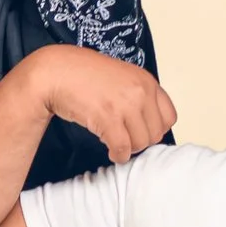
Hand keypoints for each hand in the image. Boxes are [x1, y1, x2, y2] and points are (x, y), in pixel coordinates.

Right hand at [24, 45, 175, 162]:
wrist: (55, 71)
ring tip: (116, 143)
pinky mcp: (108, 118)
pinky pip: (123, 148)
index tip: (141, 131)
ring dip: (128, 149)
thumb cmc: (83, 74)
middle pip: (155, 133)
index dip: (155, 128)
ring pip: (140, 143)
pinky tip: (111, 151)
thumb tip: (146, 124)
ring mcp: (125, 105)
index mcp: (146, 80)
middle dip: (140, 141)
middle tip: (125, 138)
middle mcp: (140, 91)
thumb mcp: (120, 77)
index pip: (169, 116)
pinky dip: (118, 155)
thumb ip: (138, 95)